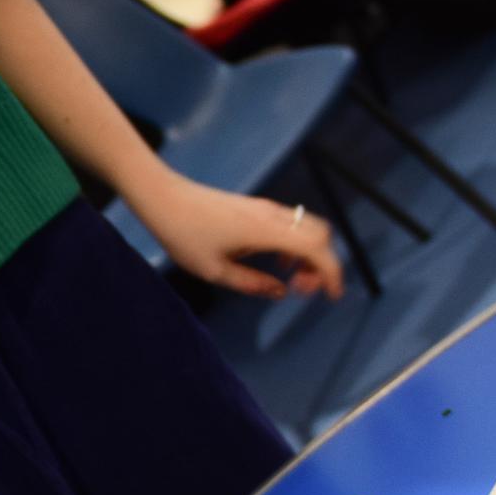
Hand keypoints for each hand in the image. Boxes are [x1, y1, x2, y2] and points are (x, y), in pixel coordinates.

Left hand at [124, 169, 344, 300]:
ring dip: (308, 255)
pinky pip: (290, 225)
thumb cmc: (183, 235)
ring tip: (290, 280)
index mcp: (264, 230)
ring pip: (306, 228)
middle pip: (320, 235)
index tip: (332, 296)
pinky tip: (277, 263)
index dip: (331, 272)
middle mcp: (271, 215)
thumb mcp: (214, 271)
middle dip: (322, 264)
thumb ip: (251, 284)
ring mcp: (265, 208)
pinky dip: (294, 245)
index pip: (316, 248)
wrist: (164, 198)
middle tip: (302, 289)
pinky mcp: (256, 207)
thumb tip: (280, 292)